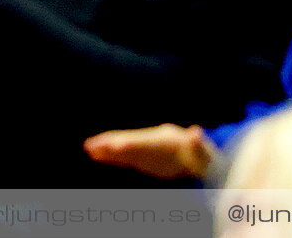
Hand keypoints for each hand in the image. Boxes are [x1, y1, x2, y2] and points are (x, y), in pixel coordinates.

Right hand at [82, 124, 215, 179]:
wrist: (198, 158)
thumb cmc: (202, 156)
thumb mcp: (203, 152)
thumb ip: (198, 144)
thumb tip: (196, 132)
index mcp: (164, 139)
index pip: (144, 141)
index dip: (131, 144)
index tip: (118, 146)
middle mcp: (151, 141)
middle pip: (129, 141)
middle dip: (111, 143)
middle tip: (92, 145)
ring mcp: (145, 149)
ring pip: (123, 148)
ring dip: (106, 148)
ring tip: (88, 148)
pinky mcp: (141, 159)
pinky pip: (123, 157)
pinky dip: (111, 156)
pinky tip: (97, 155)